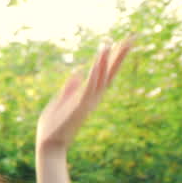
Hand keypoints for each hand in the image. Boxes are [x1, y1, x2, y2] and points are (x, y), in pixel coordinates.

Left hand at [36, 37, 132, 155]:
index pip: (103, 73)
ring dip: (106, 59)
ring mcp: (88, 102)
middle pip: (109, 73)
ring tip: (112, 41)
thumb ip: (69, 88)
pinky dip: (95, 73)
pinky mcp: (80, 106)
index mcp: (86, 96)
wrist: (48, 145)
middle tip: (132, 37)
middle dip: (119, 55)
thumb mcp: (59, 102)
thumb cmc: (52, 127)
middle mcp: (92, 98)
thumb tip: (76, 72)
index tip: (121, 42)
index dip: (112, 58)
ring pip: (101, 77)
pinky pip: (90, 86)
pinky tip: (99, 60)